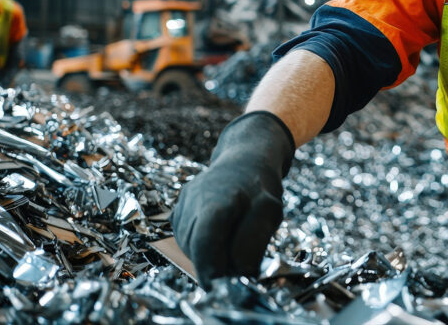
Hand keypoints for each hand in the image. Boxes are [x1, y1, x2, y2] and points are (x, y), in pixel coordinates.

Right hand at [170, 111, 295, 288]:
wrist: (244, 159)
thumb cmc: (259, 187)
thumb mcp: (270, 211)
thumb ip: (254, 242)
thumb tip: (240, 273)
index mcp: (217, 199)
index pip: (206, 241)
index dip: (211, 269)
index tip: (220, 287)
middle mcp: (193, 201)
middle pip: (196, 248)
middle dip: (214, 265)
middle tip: (235, 270)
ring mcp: (182, 205)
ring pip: (189, 246)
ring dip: (208, 255)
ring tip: (231, 244)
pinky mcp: (177, 212)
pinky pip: (186, 239)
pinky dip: (201, 246)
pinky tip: (219, 236)